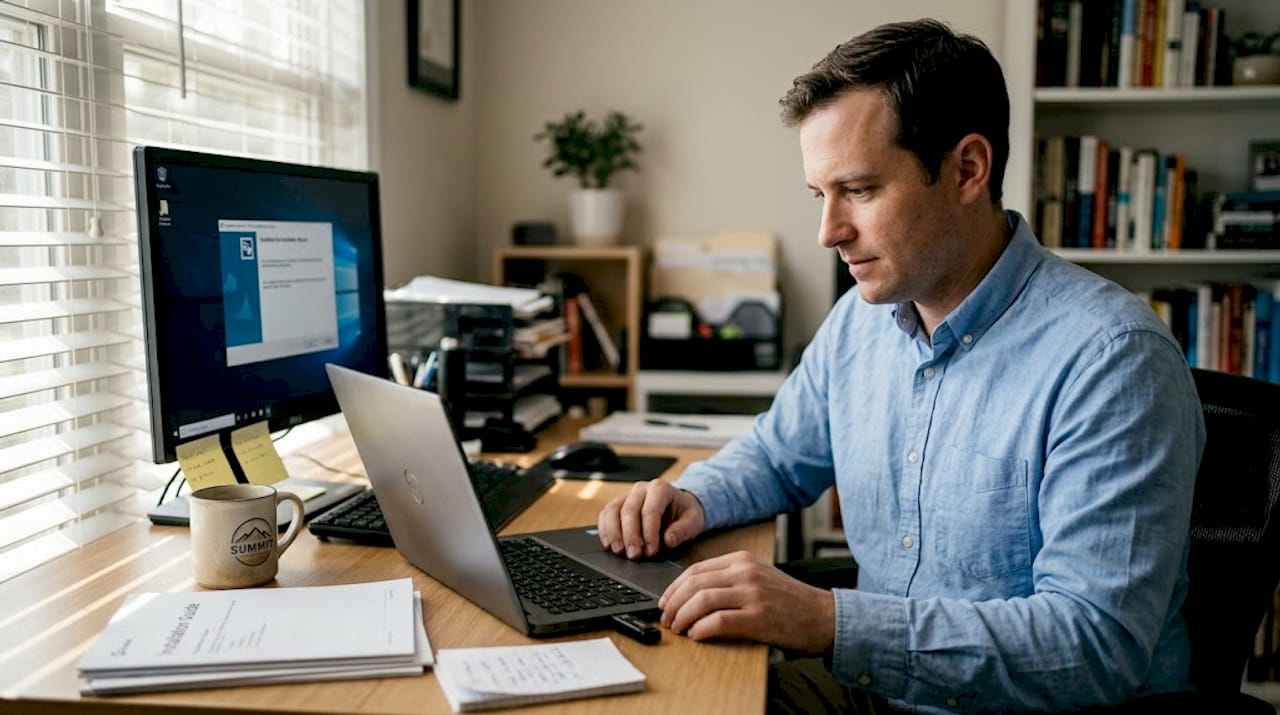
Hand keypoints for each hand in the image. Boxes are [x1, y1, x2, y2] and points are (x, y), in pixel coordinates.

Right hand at [597, 480, 704, 558]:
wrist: (679, 506)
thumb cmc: (685, 514)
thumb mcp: (693, 521)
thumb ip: (683, 530)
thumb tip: (669, 540)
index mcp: (661, 489)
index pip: (651, 510)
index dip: (649, 532)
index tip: (651, 551)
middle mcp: (642, 489)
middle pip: (629, 510)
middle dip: (630, 535)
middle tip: (634, 555)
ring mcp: (627, 495)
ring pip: (613, 510)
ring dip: (614, 533)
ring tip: (618, 551)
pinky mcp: (618, 504)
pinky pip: (606, 514)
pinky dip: (605, 529)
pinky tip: (608, 544)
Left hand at [658, 550, 834, 653]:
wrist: (822, 615)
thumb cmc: (789, 600)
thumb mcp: (758, 576)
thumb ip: (728, 578)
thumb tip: (691, 594)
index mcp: (742, 559)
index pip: (695, 570)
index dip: (674, 588)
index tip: (666, 602)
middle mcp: (746, 572)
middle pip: (694, 584)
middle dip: (674, 604)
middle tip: (668, 619)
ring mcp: (753, 594)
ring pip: (702, 601)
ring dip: (683, 617)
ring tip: (679, 629)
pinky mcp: (758, 618)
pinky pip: (719, 622)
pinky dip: (701, 629)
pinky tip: (697, 635)